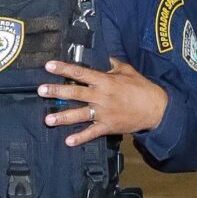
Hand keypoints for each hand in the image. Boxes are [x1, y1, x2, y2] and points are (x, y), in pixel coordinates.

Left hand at [40, 58, 168, 146]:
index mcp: (105, 81)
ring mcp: (104, 113)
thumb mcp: (128, 70)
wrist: (156, 109)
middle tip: (41, 91)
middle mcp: (101, 96)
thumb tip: (105, 56)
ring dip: (63, 117)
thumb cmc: (142, 87)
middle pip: (75, 93)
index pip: (81, 72)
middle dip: (57, 92)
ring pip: (80, 115)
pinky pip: (92, 133)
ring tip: (48, 120)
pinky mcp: (108, 126)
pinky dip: (80, 138)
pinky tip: (67, 141)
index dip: (64, 69)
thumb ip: (114, 64)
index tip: (49, 66)